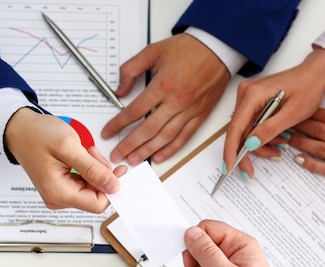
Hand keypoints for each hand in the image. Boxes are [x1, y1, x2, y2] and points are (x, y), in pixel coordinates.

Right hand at [5, 108, 126, 212]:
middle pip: (96, 196)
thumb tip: (113, 186)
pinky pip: (85, 183)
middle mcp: (57, 198)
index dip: (111, 188)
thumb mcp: (69, 147)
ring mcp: (59, 194)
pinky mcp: (62, 187)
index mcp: (58, 192)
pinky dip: (89, 169)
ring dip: (95, 170)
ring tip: (84, 152)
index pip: (97, 205)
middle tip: (92, 153)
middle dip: (101, 174)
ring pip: (92, 189)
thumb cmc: (37, 134)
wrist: (20, 129)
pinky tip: (81, 157)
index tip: (117, 170)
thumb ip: (92, 169)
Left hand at [101, 33, 229, 164]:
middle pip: (148, 129)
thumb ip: (131, 69)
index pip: (135, 111)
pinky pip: (184, 137)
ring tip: (134, 159)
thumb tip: (120, 90)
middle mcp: (176, 101)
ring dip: (148, 151)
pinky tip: (159, 156)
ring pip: (165, 137)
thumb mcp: (153, 51)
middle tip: (118, 154)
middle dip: (130, 145)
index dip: (118, 124)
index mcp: (163, 85)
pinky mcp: (200, 115)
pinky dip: (171, 149)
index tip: (108, 132)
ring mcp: (189, 111)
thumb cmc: (189, 49)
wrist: (217, 49)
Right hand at [224, 47, 324, 177]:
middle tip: (257, 168)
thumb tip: (250, 145)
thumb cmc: (308, 88)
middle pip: (239, 133)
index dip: (231, 151)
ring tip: (280, 147)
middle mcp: (245, 94)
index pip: (235, 129)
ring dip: (260, 144)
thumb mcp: (292, 113)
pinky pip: (251, 125)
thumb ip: (270, 129)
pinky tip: (277, 138)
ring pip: (245, 131)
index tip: (229, 168)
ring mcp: (247, 98)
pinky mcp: (253, 102)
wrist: (315, 74)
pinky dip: (262, 136)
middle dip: (249, 151)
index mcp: (252, 95)